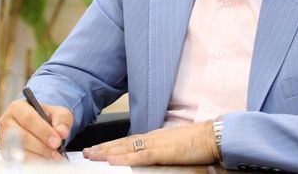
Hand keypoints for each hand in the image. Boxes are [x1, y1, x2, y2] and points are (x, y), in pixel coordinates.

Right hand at [0, 99, 72, 160]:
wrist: (37, 124)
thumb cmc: (45, 116)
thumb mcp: (57, 112)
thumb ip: (62, 119)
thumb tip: (61, 132)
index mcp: (17, 107)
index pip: (29, 119)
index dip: (43, 131)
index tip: (57, 140)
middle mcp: (7, 122)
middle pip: (22, 137)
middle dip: (42, 145)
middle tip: (56, 150)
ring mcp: (4, 139)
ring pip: (20, 151)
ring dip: (39, 156)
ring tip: (53, 156)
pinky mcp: (6, 152)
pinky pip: (19, 160)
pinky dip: (34, 161)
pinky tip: (45, 160)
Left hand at [83, 121, 218, 165]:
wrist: (212, 136)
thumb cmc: (197, 142)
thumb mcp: (174, 147)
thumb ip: (160, 151)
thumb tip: (150, 157)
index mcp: (154, 137)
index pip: (127, 141)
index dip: (111, 145)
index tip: (97, 149)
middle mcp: (151, 137)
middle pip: (122, 143)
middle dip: (103, 148)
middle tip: (86, 153)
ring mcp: (156, 143)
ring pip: (126, 147)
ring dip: (107, 152)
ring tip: (92, 155)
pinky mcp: (163, 152)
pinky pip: (139, 155)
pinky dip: (124, 157)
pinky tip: (112, 160)